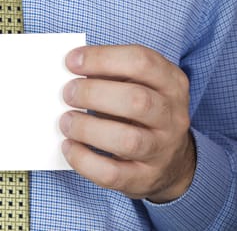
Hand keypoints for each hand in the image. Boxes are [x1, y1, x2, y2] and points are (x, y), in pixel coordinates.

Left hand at [60, 45, 194, 202]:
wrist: (171, 161)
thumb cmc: (142, 113)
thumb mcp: (138, 85)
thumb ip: (110, 74)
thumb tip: (70, 68)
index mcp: (171, 83)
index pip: (141, 61)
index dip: (102, 58)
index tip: (71, 61)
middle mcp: (172, 117)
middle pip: (137, 100)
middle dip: (93, 93)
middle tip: (67, 93)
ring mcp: (161, 151)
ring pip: (128, 140)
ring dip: (88, 128)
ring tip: (66, 121)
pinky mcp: (144, 179)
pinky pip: (113, 174)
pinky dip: (84, 160)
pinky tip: (69, 146)